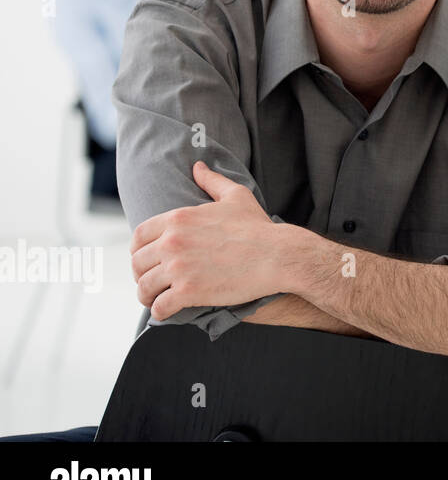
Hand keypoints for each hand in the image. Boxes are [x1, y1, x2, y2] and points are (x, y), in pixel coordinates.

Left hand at [130, 162, 283, 320]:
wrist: (277, 255)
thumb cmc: (258, 227)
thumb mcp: (236, 196)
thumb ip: (212, 181)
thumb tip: (198, 166)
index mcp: (178, 218)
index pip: (138, 236)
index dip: (139, 251)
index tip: (147, 260)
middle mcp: (172, 242)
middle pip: (137, 263)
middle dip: (142, 275)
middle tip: (153, 283)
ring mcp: (179, 267)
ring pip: (144, 287)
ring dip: (147, 296)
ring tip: (156, 300)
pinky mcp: (188, 291)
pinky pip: (160, 307)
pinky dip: (160, 312)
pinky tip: (167, 312)